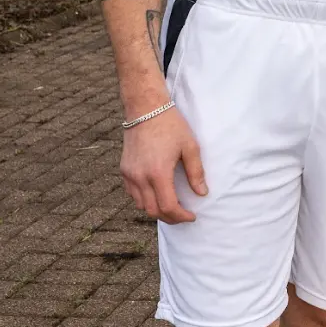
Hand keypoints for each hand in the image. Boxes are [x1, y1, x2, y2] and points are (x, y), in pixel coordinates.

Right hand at [120, 107, 205, 222]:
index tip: (192, 216)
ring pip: (141, 205)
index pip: (168, 207)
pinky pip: (132, 194)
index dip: (181, 216)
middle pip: (153, 211)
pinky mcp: (124, 170)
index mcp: (158, 173)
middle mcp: (140, 177)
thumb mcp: (190, 147)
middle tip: (183, 214)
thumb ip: (195, 172)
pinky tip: (156, 193)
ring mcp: (129, 174)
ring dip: (156, 209)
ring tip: (171, 204)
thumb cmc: (170, 125)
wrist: (146, 108)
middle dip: (170, 217)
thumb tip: (202, 193)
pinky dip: (144, 199)